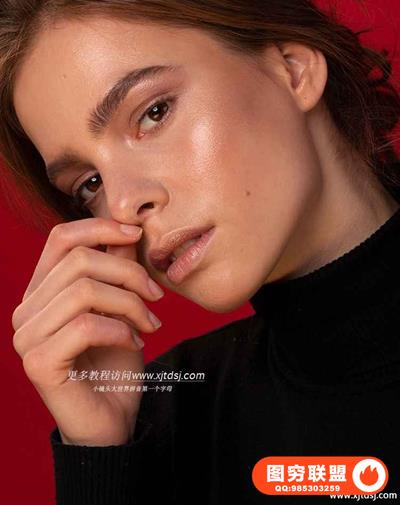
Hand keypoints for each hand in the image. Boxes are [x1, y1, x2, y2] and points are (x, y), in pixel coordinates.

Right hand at [12, 218, 163, 445]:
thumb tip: (128, 230)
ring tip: (150, 323)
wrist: (113, 417)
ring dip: (130, 304)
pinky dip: (120, 329)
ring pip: (84, 290)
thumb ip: (119, 268)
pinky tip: (135, 342)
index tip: (136, 234)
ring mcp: (27, 337)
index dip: (100, 227)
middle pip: (80, 261)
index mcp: (43, 291)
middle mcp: (26, 310)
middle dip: (130, 274)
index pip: (61, 238)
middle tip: (156, 298)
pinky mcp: (38, 362)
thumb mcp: (123, 305)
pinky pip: (86, 326)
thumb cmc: (116, 360)